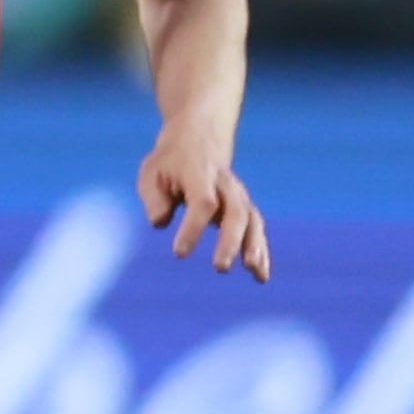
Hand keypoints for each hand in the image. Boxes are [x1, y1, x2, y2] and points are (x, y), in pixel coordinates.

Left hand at [139, 127, 271, 281]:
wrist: (200, 138)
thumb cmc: (170, 161)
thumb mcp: (152, 173)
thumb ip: (155, 198)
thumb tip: (160, 223)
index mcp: (200, 174)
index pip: (202, 203)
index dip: (194, 228)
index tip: (179, 253)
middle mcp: (226, 185)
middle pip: (236, 214)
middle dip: (230, 242)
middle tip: (220, 268)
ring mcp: (238, 195)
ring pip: (252, 221)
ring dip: (255, 247)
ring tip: (254, 273)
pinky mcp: (244, 207)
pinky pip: (256, 228)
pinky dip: (260, 250)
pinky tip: (260, 276)